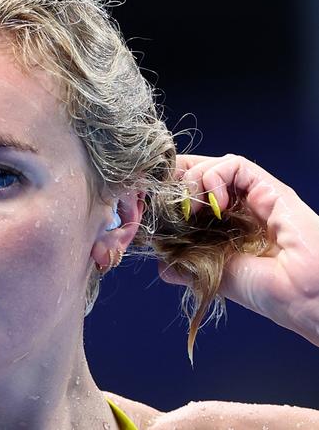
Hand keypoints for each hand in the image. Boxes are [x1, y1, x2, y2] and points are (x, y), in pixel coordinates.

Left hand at [158, 153, 318, 346]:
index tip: (156, 202)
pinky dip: (215, 176)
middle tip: (164, 197)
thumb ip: (188, 266)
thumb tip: (164, 264)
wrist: (302, 295)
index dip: (174, 192)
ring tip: (191, 209)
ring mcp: (255, 195)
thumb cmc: (270, 291)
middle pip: (202, 175)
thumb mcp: (216, 278)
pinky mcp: (269, 187)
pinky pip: (235, 164)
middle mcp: (241, 207)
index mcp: (229, 227)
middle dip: (177, 179)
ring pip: (216, 165)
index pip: (196, 195)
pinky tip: (214, 202)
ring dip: (193, 179)